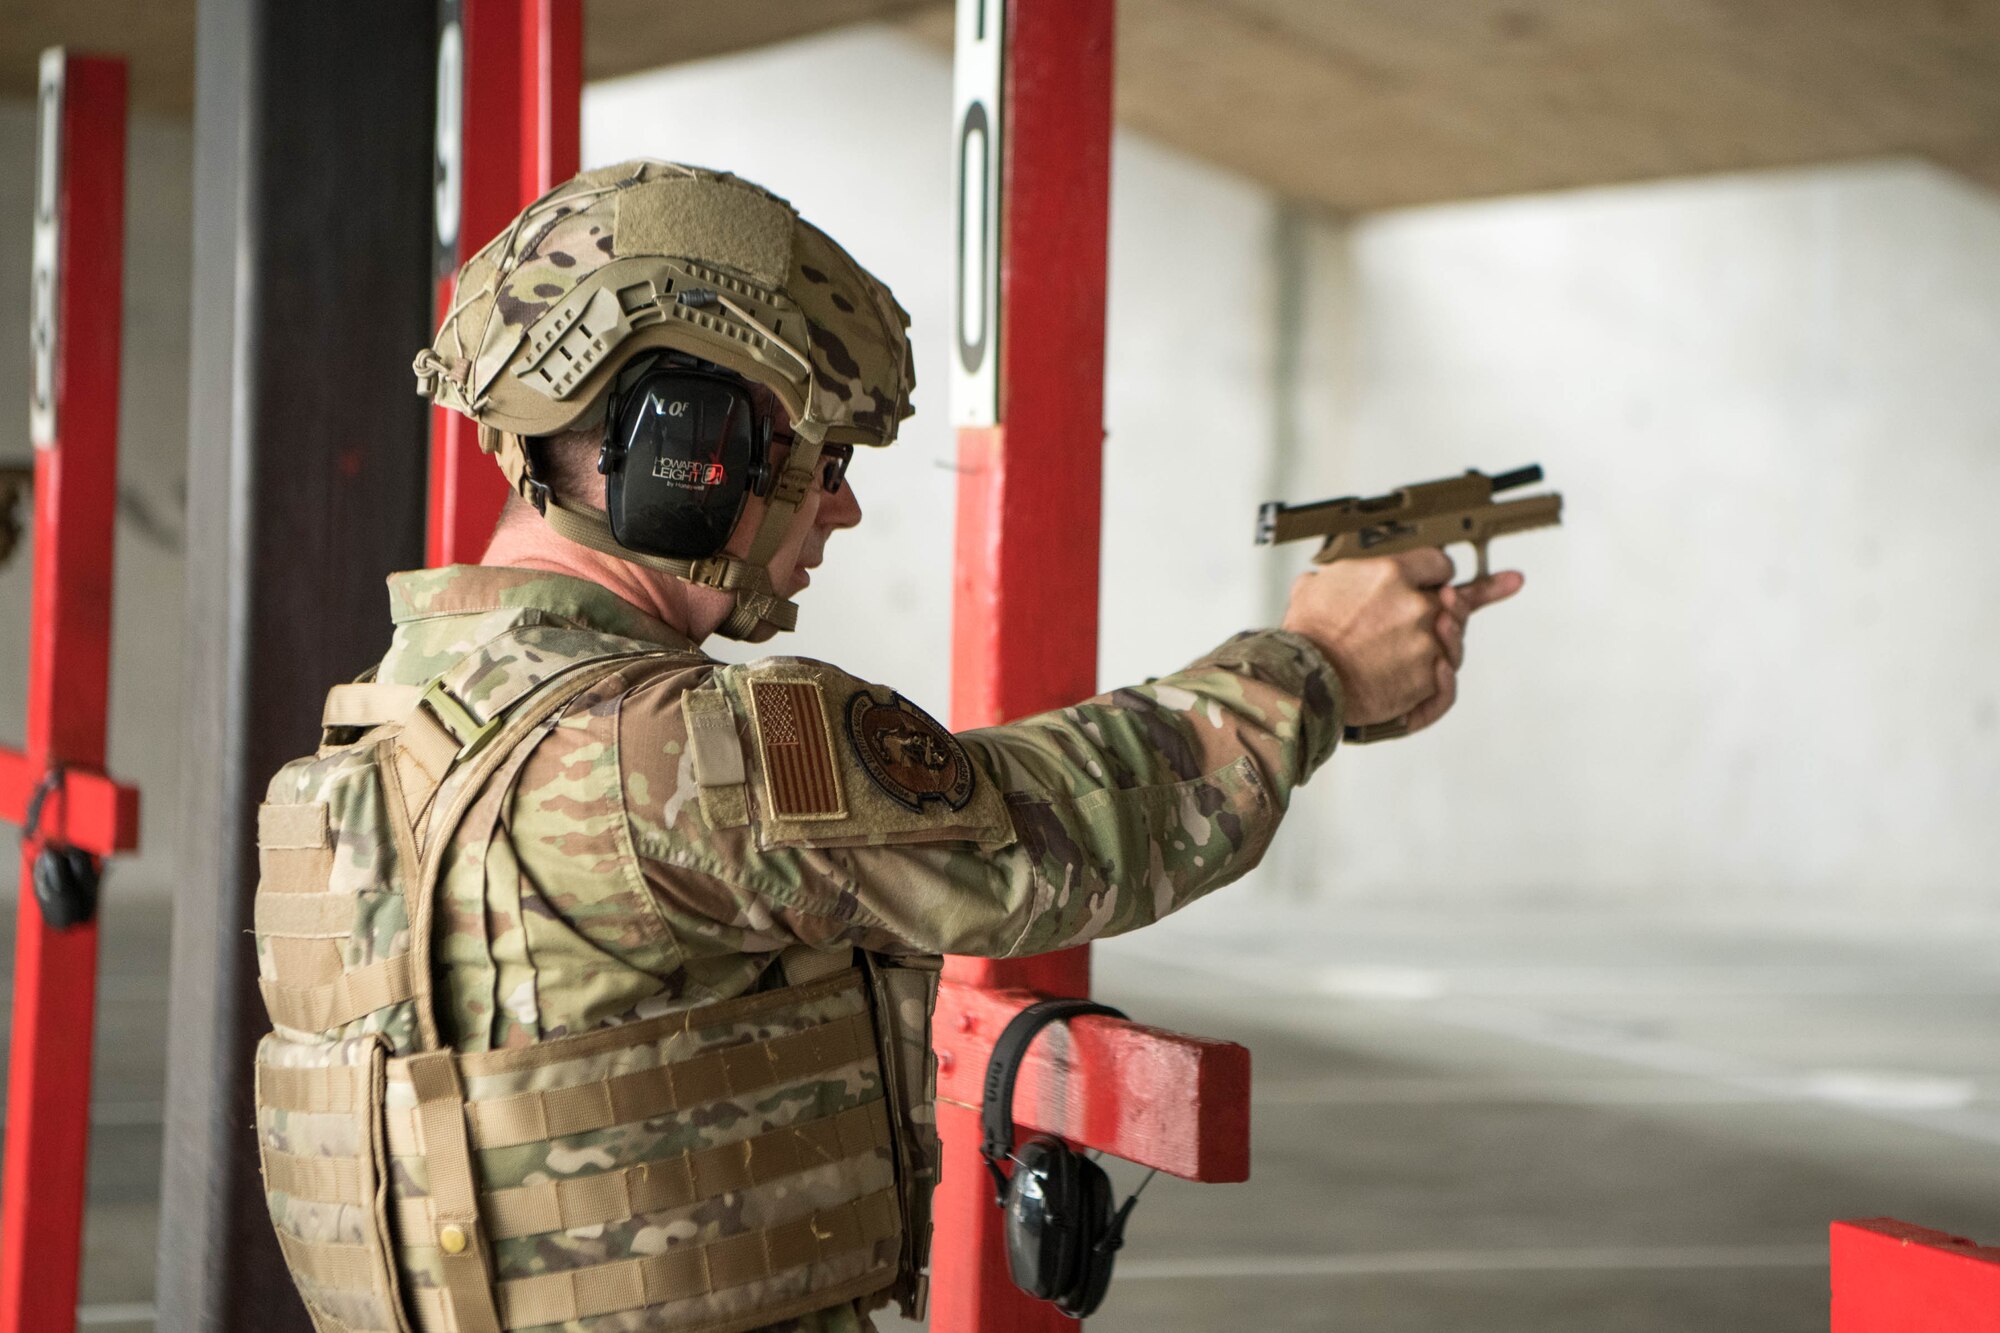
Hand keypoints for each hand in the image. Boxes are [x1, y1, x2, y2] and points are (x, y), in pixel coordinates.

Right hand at [1280, 551, 1522, 731]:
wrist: (1302, 679)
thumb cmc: (1305, 636)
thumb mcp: (1314, 585)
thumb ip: (1340, 575)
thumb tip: (1336, 577)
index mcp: (1391, 574)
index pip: (1438, 564)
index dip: (1436, 573)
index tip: (1436, 581)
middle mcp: (1416, 606)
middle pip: (1451, 603)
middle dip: (1442, 608)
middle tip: (1439, 614)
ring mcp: (1425, 644)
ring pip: (1452, 643)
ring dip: (1443, 645)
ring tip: (1430, 650)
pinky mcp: (1425, 680)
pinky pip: (1446, 682)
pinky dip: (1443, 681)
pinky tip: (1441, 673)